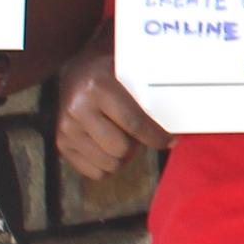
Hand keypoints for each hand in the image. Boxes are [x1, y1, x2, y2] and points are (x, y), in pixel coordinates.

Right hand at [55, 45, 171, 179]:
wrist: (76, 71)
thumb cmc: (112, 71)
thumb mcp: (129, 72)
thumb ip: (150, 92)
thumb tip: (182, 122)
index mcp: (98, 87)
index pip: (135, 123)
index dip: (157, 137)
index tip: (170, 141)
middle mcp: (78, 108)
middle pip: (122, 149)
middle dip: (136, 145)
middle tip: (137, 134)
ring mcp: (66, 128)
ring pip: (109, 164)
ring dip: (122, 156)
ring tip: (122, 138)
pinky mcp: (60, 143)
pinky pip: (94, 172)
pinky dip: (107, 165)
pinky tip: (108, 147)